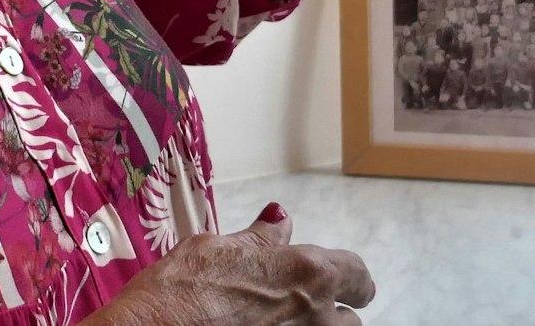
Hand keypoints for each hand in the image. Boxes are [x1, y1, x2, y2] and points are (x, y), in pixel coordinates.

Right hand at [88, 204, 374, 325]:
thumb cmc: (178, 292)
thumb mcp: (216, 249)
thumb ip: (259, 240)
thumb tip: (280, 219)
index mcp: (307, 272)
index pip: (356, 275)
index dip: (352, 279)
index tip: (348, 283)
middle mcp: (313, 315)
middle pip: (348, 320)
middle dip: (333, 313)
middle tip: (304, 308)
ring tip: (282, 323)